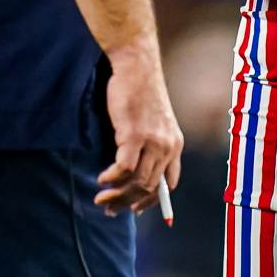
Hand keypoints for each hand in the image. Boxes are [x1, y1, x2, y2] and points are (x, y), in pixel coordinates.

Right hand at [94, 43, 183, 215]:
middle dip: (127, 203)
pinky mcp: (135, 135)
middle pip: (149, 188)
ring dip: (117, 195)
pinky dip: (111, 178)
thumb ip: (151, 145)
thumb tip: (135, 171)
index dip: (151, 201)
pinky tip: (101, 180)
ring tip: (101, 198)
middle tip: (109, 209)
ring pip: (137, 182)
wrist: (136, 67)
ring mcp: (153, 142)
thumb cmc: (140, 91)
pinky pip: (124, 169)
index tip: (134, 209)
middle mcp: (168, 147)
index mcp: (175, 145)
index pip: (167, 185)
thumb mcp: (155, 121)